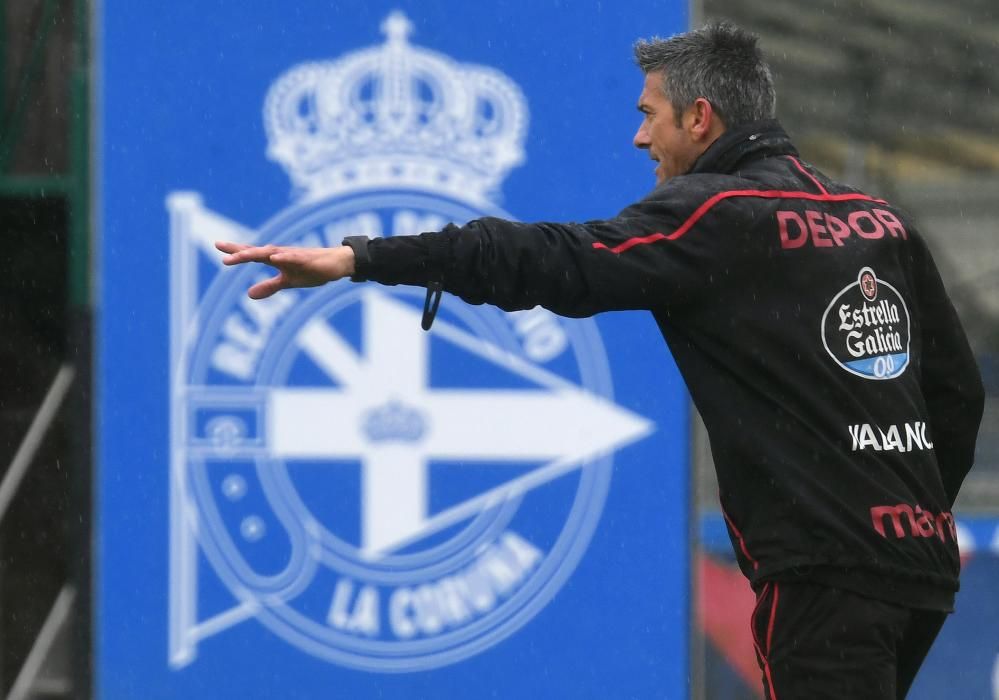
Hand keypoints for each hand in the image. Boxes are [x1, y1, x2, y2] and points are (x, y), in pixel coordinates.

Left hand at [215, 241, 355, 298]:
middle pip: (256, 252)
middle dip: (239, 252)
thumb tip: (249, 295)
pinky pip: (293, 258)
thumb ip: (269, 287)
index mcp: (275, 259)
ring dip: (256, 253)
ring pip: (271, 253)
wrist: (336, 264)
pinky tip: (274, 257)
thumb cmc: (312, 270)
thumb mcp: (288, 282)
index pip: (252, 254)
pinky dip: (283, 257)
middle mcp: (281, 254)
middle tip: (220, 249)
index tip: (218, 246)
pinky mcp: (306, 259)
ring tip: (240, 256)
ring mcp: (293, 255)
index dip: (235, 252)